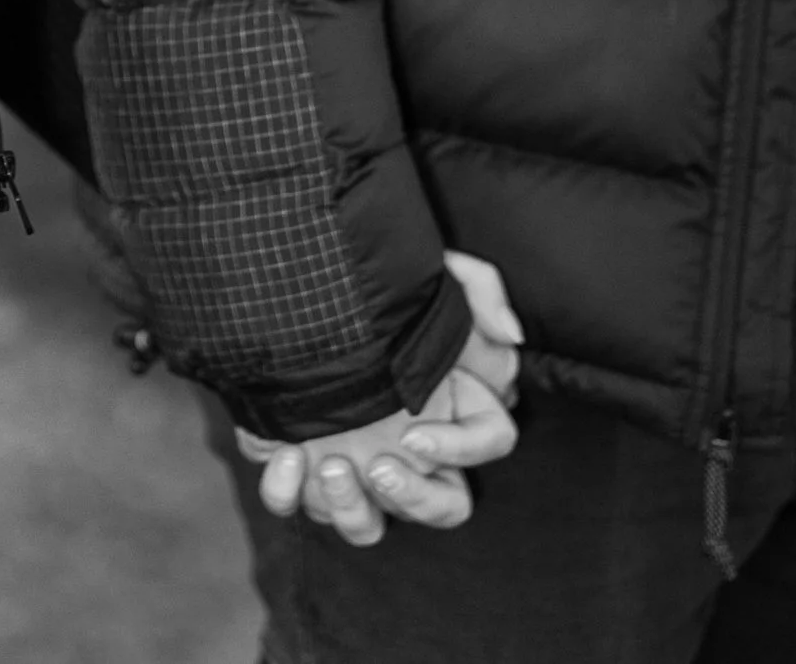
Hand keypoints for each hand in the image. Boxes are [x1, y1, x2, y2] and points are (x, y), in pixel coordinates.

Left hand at [235, 251, 523, 547]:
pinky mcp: (297, 462)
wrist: (292, 281)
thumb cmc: (374, 284)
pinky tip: (284, 457)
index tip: (414, 432)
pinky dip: (286, 492)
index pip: (489, 441)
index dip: (462, 449)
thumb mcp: (433, 270)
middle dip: (413, 498)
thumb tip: (510, 335)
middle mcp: (407, 447)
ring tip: (330, 465)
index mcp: (446, 403)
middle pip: (442, 508)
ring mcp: (354, 463)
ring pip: (369, 525)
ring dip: (352, 510)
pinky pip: (293, 502)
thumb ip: (481, 287)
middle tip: (378, 465)